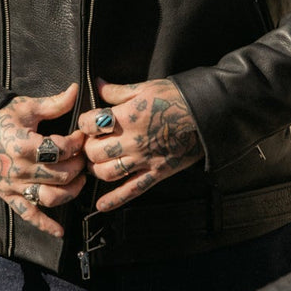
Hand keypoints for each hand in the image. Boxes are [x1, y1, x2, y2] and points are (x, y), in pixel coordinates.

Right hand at [0, 84, 85, 236]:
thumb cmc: (1, 118)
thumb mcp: (26, 107)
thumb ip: (54, 103)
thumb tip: (77, 90)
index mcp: (22, 144)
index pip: (60, 149)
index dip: (77, 144)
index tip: (82, 136)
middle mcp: (18, 169)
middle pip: (59, 175)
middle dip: (78, 167)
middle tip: (84, 157)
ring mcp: (13, 186)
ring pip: (50, 198)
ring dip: (70, 193)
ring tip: (80, 181)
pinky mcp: (9, 196)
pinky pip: (28, 215)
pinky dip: (45, 225)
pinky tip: (60, 231)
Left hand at [80, 79, 204, 211]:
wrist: (206, 114)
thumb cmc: (177, 98)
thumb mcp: (146, 88)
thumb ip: (118, 91)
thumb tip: (98, 85)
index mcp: (127, 117)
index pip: (90, 124)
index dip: (85, 123)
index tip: (88, 123)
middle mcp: (132, 141)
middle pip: (95, 152)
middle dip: (88, 148)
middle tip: (92, 144)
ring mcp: (143, 159)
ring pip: (107, 173)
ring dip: (97, 170)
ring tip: (98, 164)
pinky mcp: (156, 172)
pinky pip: (132, 190)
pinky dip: (115, 200)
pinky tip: (102, 205)